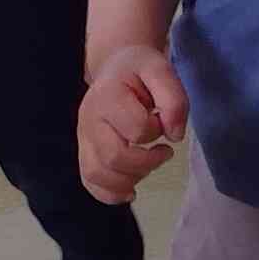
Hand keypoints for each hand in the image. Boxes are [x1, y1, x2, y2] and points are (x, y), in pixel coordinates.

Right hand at [78, 43, 186, 205]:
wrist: (116, 66)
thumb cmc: (139, 70)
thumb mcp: (162, 70)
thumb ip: (174, 99)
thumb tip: (174, 135)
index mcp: (107, 95)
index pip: (136, 129)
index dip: (156, 131)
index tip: (163, 121)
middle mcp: (88, 118)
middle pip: (113, 157)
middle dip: (147, 162)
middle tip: (164, 152)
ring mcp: (83, 137)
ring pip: (97, 174)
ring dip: (129, 180)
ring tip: (147, 167)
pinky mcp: (84, 151)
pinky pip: (89, 181)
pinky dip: (109, 193)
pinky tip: (129, 190)